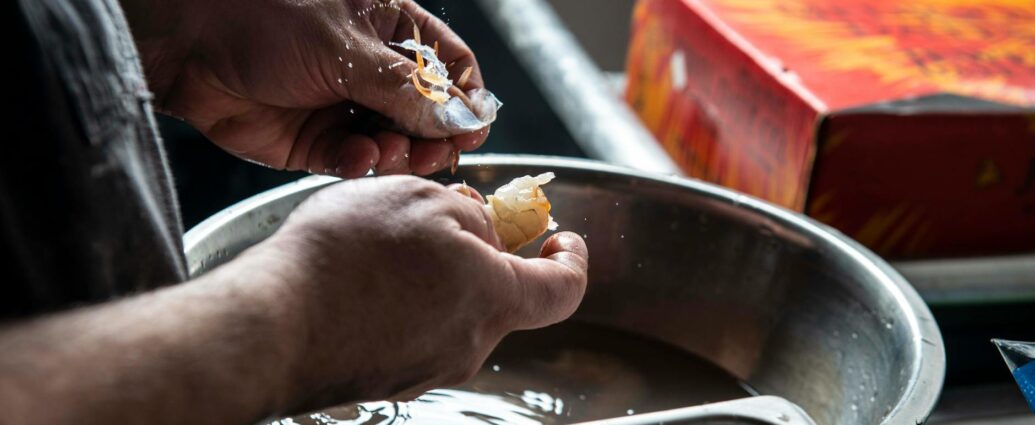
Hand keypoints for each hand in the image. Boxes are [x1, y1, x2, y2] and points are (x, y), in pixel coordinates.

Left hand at [125, 0, 489, 176]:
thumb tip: (461, 118)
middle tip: (435, 153)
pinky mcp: (313, 141)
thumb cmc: (262, 17)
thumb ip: (407, 90)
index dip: (466, 97)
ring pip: (394, 143)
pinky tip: (352, 158)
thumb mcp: (345, 48)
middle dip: (433, 135)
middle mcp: (370, 69)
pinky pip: (352, 161)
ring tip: (386, 152)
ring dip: (398, 153)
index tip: (473, 127)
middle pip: (426, 112)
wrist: (184, 44)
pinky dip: (358, 164)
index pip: (448, 65)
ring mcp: (342, 105)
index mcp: (387, 28)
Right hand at [249, 176, 587, 410]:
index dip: (572, 261)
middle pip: (499, 296)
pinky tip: (364, 279)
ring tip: (385, 246)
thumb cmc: (345, 258)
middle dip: (483, 255)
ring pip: (453, 312)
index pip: (563, 290)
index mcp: (492, 298)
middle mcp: (469, 344)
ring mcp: (428, 367)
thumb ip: (469, 213)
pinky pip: (415, 331)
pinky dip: (405, 302)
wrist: (271, 324)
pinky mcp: (391, 377)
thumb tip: (483, 231)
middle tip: (442, 220)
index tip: (562, 239)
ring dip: (437, 276)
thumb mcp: (418, 198)